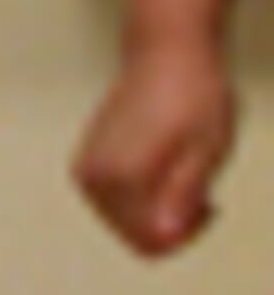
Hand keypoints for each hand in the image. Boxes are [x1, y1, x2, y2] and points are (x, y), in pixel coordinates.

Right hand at [73, 37, 237, 258]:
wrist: (165, 51)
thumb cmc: (193, 93)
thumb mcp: (207, 148)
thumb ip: (183, 196)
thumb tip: (163, 234)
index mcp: (123, 177)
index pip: (151, 243)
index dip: (187, 234)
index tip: (209, 204)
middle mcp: (95, 180)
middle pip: (135, 237)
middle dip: (172, 224)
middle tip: (201, 190)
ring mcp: (86, 173)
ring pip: (124, 223)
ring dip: (157, 211)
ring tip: (182, 173)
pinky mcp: (85, 166)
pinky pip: (115, 205)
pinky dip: (142, 197)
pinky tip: (163, 168)